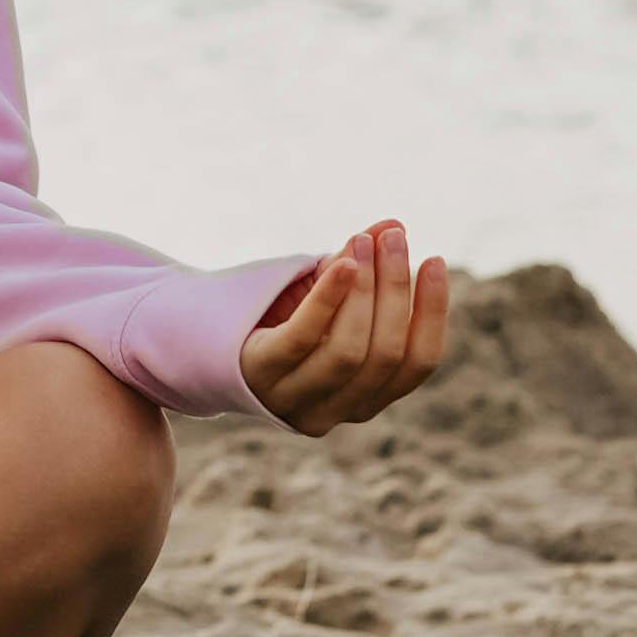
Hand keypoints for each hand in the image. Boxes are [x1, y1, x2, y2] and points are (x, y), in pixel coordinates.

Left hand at [239, 220, 451, 436]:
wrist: (202, 340)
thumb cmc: (276, 318)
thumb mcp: (325, 293)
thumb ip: (361, 265)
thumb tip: (394, 224)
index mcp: (365, 399)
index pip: (417, 364)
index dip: (433, 313)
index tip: (433, 260)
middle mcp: (335, 411)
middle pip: (385, 353)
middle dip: (396, 290)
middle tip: (393, 239)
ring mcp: (295, 399)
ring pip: (350, 350)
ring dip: (364, 291)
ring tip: (364, 242)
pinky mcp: (261, 376)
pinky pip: (304, 338)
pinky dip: (328, 299)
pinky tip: (341, 263)